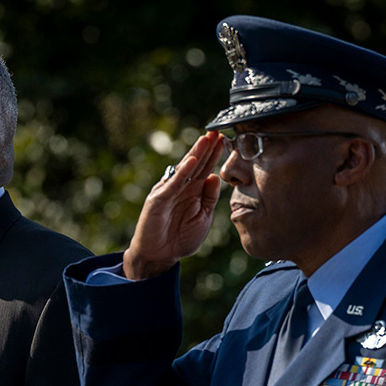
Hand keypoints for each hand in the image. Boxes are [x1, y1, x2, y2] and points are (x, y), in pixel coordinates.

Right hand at [123, 131, 223, 279]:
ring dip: (196, 153)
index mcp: (193, 191)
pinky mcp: (159, 199)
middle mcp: (181, 187)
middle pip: (197, 163)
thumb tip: (216, 176)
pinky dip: (182, 173)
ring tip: (206, 139)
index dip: (215, 154)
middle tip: (217, 130)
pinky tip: (192, 161)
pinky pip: (172, 184)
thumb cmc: (180, 237)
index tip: (226, 139)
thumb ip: (210, 198)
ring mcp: (169, 191)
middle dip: (207, 147)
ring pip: (185, 169)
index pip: (206, 168)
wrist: (159, 255)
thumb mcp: (203, 218)